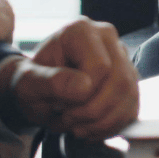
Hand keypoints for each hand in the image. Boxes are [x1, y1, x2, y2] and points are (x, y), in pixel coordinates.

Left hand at [0, 17, 138, 139]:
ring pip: (129, 94)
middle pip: (121, 81)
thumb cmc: (31, 82)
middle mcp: (107, 37)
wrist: (36, 87)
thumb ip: (50, 82)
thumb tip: (84, 87)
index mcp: (81, 31)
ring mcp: (121, 56)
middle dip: (93, 112)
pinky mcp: (128, 76)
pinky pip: (132, 106)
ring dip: (102, 122)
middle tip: (67, 119)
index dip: (82, 96)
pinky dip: (111, 125)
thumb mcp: (27, 83)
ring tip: (77, 125)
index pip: (100, 67)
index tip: (58, 103)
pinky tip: (90, 126)